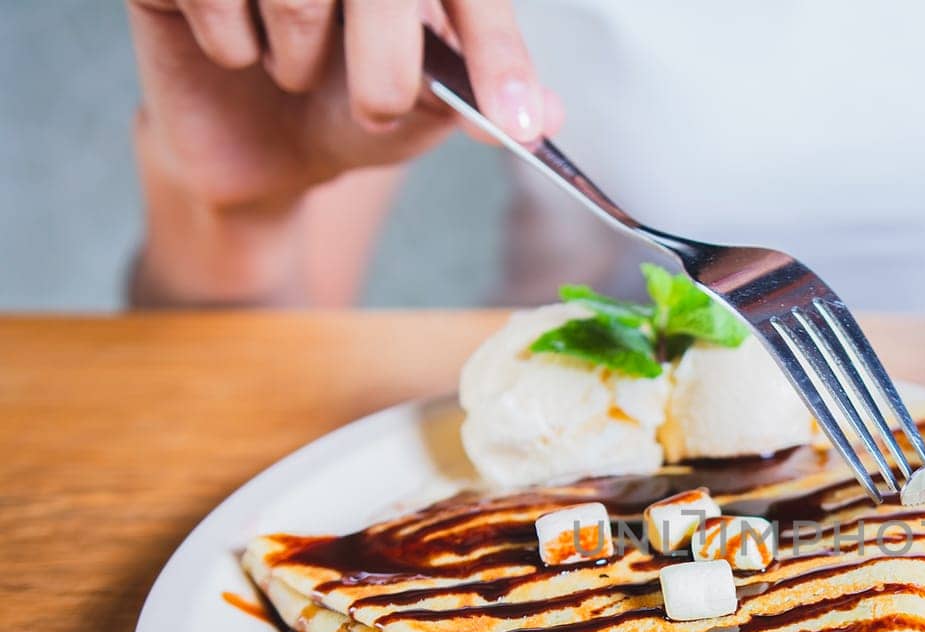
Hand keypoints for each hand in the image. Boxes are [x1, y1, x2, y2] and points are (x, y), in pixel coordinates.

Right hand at [129, 0, 557, 208]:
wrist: (257, 146)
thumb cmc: (348, 110)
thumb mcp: (422, 113)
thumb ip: (477, 100)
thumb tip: (548, 112)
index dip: (498, 55)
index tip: (517, 124)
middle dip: (386, 69)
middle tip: (376, 108)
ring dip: (298, 61)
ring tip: (291, 68)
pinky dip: (230, 45)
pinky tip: (233, 48)